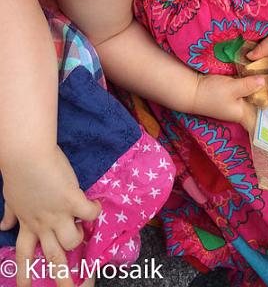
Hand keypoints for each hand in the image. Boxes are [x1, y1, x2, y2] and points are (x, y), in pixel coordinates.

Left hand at [1, 146, 100, 286]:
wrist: (25, 155)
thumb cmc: (17, 172)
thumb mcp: (12, 197)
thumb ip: (11, 213)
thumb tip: (3, 224)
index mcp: (28, 223)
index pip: (25, 256)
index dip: (25, 275)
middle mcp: (43, 224)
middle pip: (54, 258)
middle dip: (63, 278)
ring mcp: (58, 214)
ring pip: (72, 241)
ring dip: (79, 239)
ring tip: (83, 229)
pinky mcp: (72, 200)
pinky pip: (90, 213)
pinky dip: (95, 212)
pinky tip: (96, 206)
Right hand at [193, 73, 261, 131]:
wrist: (192, 90)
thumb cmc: (211, 93)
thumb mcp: (232, 88)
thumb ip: (248, 85)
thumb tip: (265, 81)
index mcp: (243, 114)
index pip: (261, 124)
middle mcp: (242, 110)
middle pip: (260, 109)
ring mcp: (237, 102)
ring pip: (255, 99)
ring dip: (264, 93)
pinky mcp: (234, 93)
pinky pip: (248, 91)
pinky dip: (255, 87)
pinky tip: (264, 78)